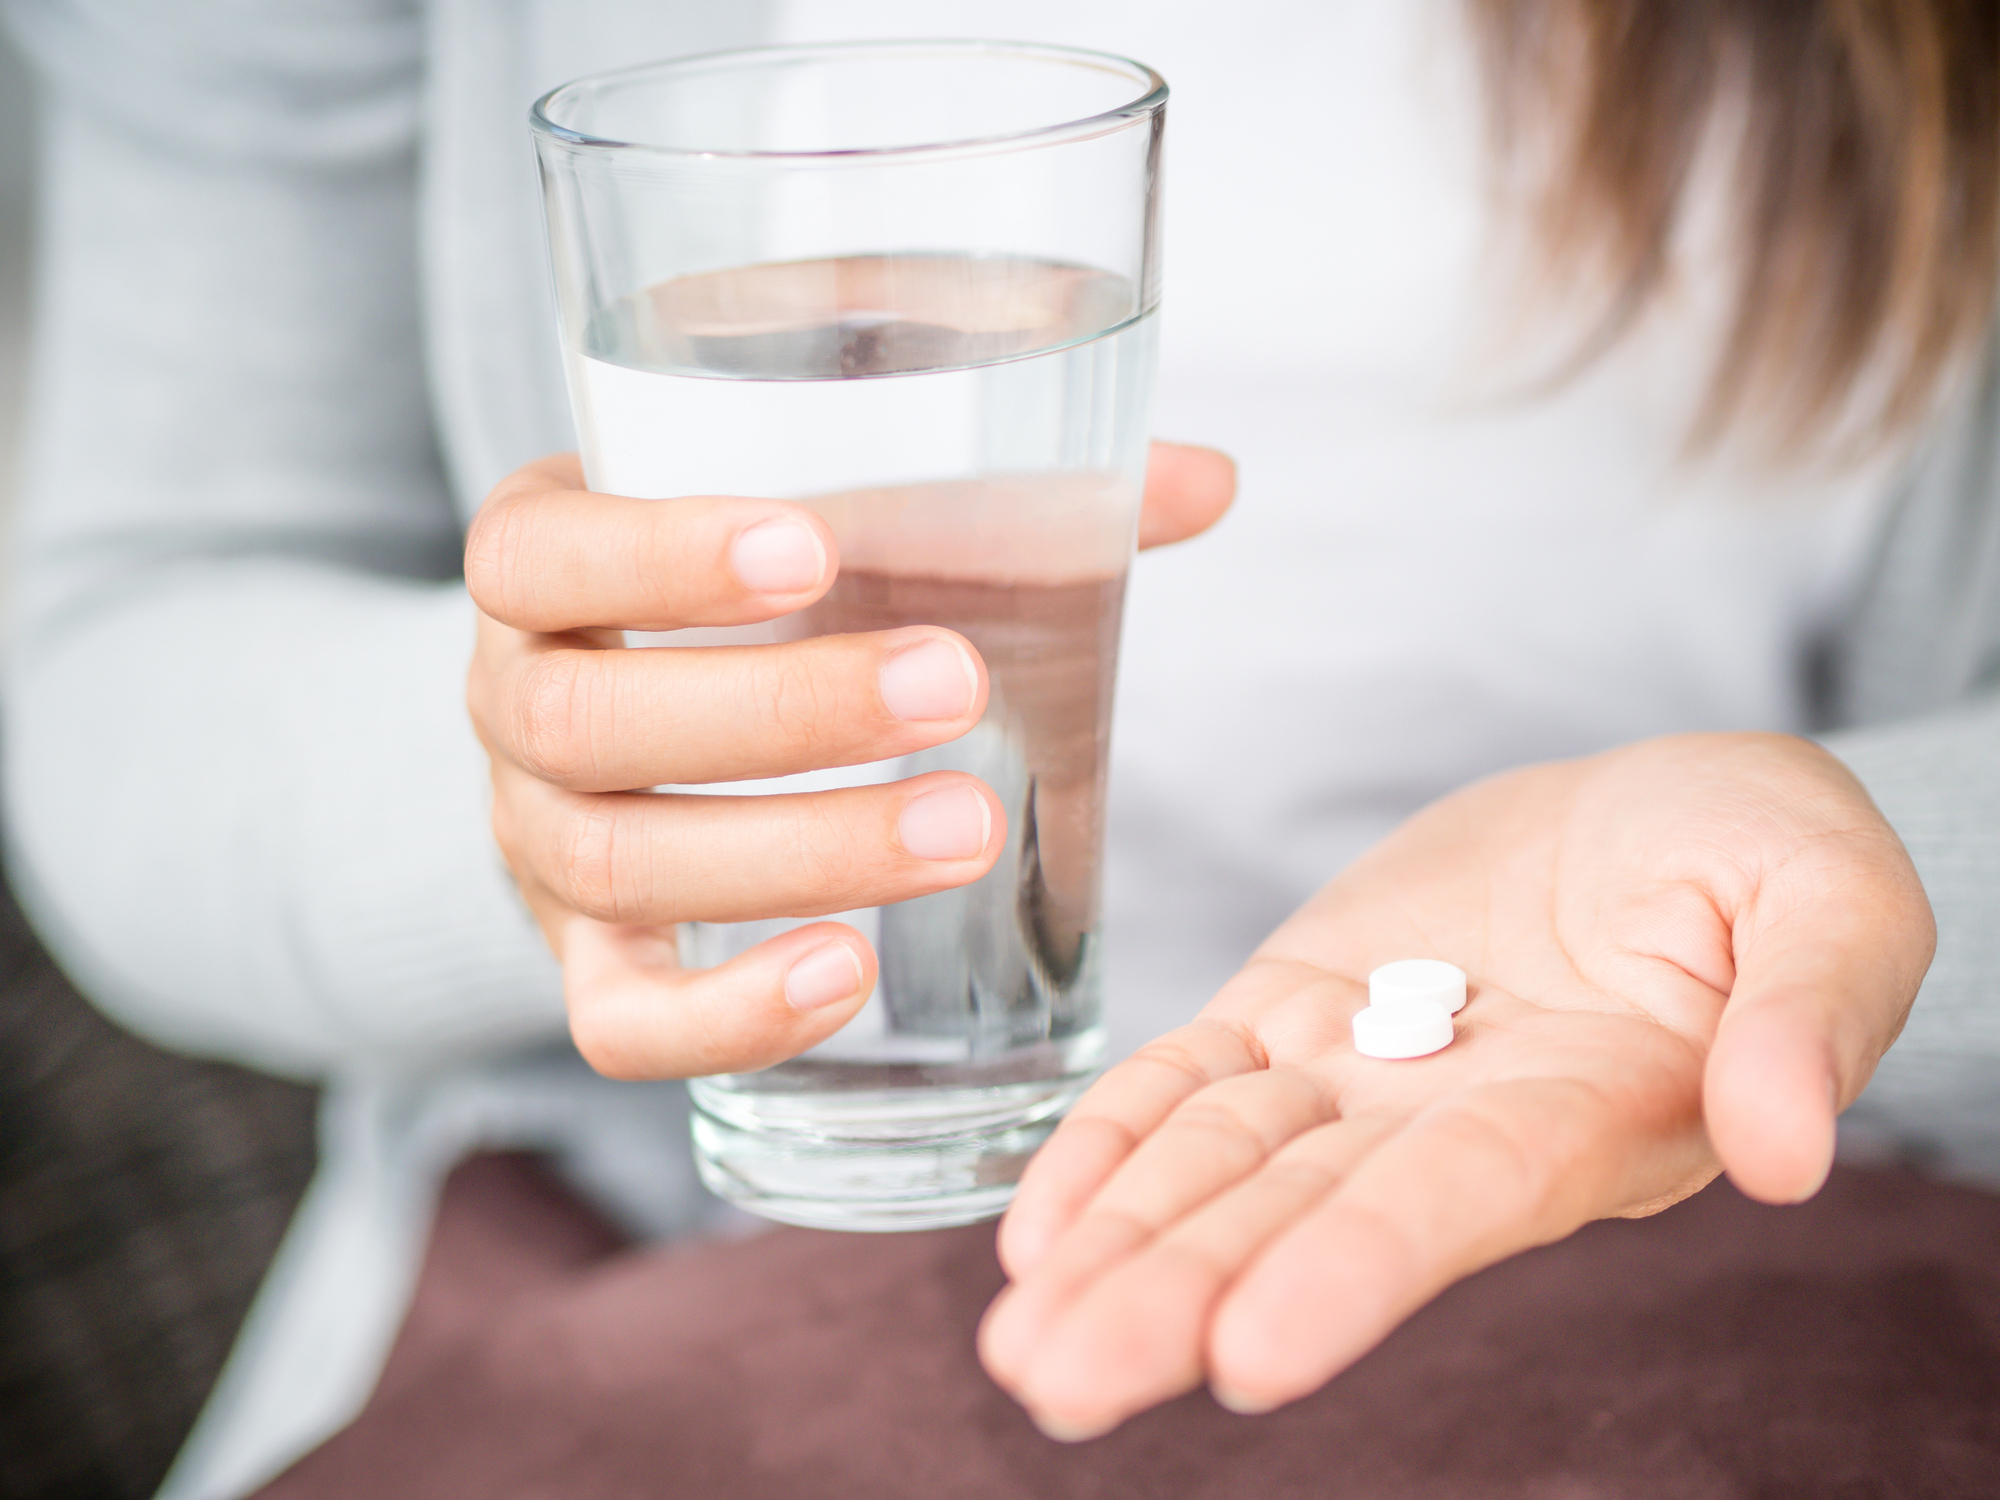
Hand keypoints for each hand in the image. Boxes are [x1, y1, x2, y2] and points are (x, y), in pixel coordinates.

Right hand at [464, 443, 1233, 1080]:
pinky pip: (618, 1019)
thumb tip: (1209, 480)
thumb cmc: (750, 596)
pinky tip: (852, 974)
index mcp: (545, 562)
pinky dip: (729, 1010)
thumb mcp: (827, 510)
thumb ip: (991, 485)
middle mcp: (512, 701)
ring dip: (796, 851)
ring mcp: (539, 843)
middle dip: (778, 710)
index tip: (811, 547)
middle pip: (586, 719)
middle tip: (954, 688)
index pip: (539, 550)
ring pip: (621, 863)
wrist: (627, 716)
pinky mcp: (588, 960)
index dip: (655, 553)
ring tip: (966, 830)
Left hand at [979, 732, 1932, 1435]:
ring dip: (1118, 1246)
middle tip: (1056, 1382)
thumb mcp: (1831, 902)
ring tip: (1017, 1340)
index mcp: (1586, 1109)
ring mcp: (1360, 1068)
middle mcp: (1452, 1119)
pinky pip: (1189, 1084)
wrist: (1652, 810)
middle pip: (1300, 1217)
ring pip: (1221, 1167)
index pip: (1455, 1199)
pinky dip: (1112, 1146)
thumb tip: (1784, 1150)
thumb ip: (1809, 1017)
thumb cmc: (1759, 852)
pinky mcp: (1295, 1006)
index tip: (1249, 1356)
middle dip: (1178, 1298)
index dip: (1355, 1271)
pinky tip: (1035, 1231)